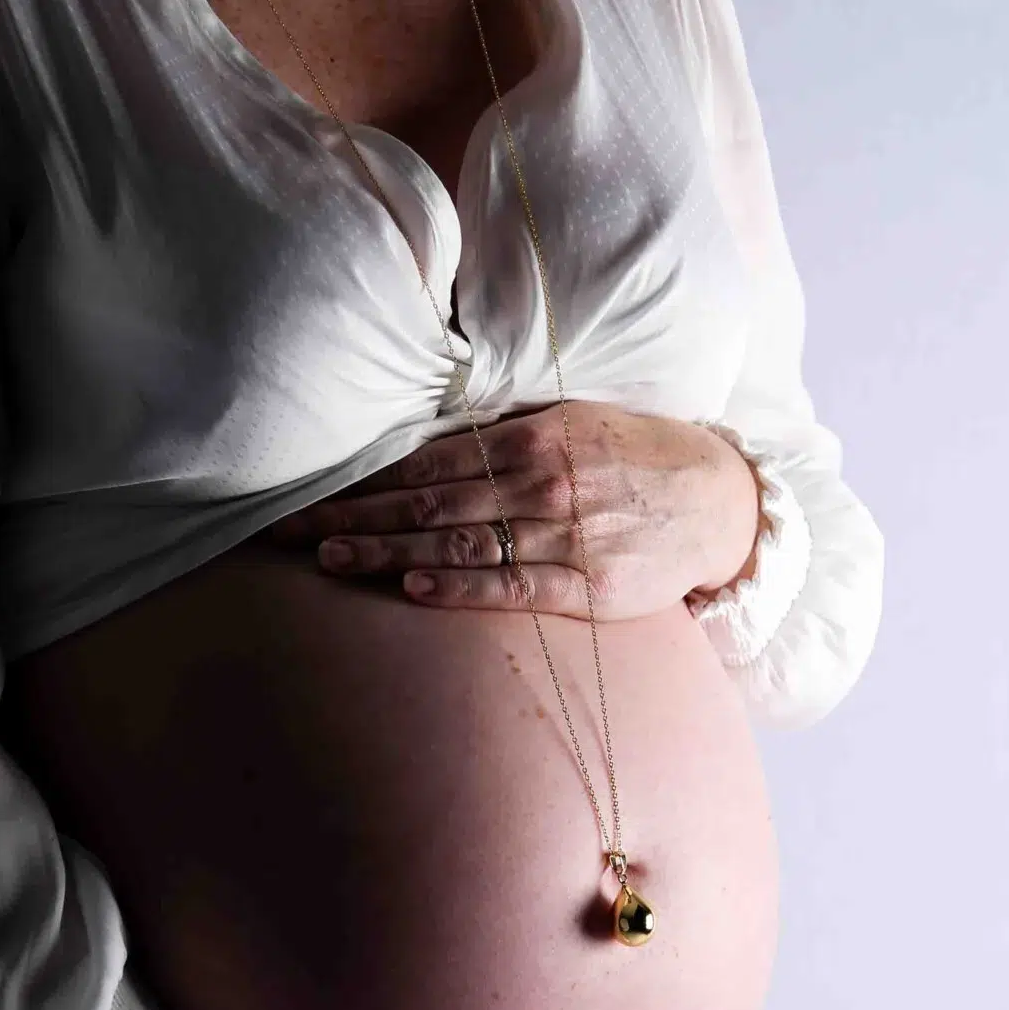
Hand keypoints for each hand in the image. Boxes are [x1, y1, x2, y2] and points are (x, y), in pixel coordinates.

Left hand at [260, 401, 761, 620]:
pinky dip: (460, 586)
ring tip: (331, 559)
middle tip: (290, 533)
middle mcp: (538, 480)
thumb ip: (503, 432)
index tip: (308, 495)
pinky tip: (414, 586)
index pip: (426, 460)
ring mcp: (562, 532)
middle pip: (427, 500)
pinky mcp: (586, 584)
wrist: (718, 501)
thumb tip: (428, 439)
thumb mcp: (570, 423)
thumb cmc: (634, 459)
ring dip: (388, 550)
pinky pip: (511, 585)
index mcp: (528, 436)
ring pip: (458, 541)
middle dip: (354, 516)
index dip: (363, 480)